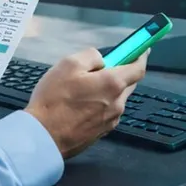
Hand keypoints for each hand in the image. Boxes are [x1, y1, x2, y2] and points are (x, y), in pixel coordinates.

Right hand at [24, 48, 148, 158]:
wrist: (43, 137)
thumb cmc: (54, 99)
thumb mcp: (68, 64)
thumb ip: (91, 56)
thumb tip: (102, 61)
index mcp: (112, 84)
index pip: (138, 68)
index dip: (141, 55)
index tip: (142, 48)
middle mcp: (117, 104)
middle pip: (128, 83)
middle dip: (122, 72)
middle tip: (104, 67)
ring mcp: (110, 121)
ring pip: (116, 99)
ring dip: (108, 90)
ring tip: (82, 89)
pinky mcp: (101, 133)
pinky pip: (107, 112)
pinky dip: (100, 104)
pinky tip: (80, 105)